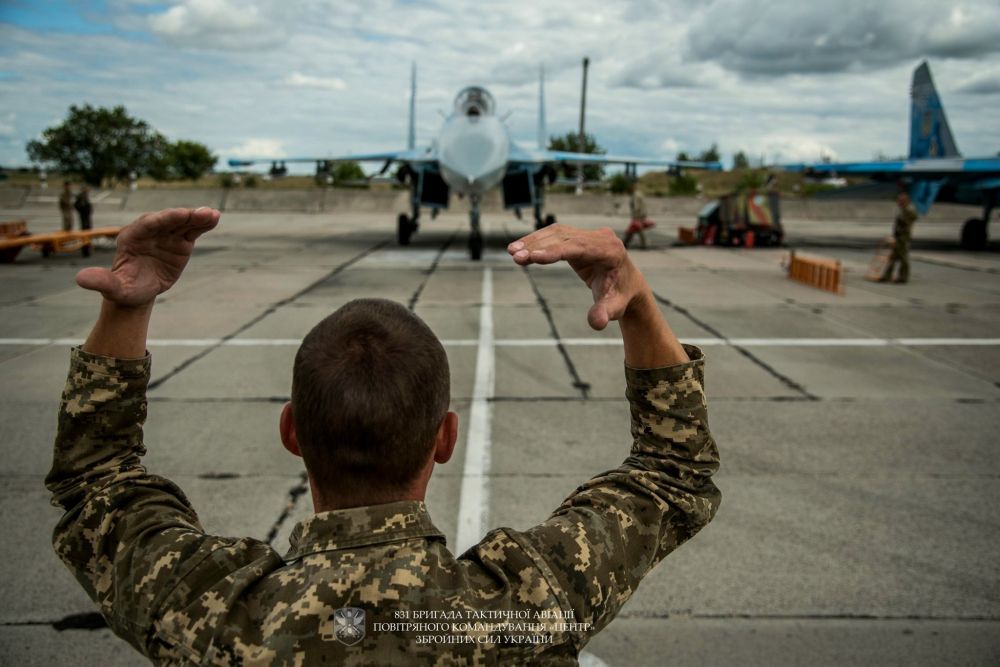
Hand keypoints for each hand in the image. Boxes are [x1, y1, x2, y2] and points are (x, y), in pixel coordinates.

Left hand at [76, 208, 219, 306]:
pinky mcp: (180, 241)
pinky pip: (192, 229)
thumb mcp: (113, 288)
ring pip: (182, 222)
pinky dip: (203, 224)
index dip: (164, 219)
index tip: (179, 215)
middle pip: (168, 220)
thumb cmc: (124, 289)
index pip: (148, 224)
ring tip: (214, 215)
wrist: (137, 291)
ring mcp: (166, 234)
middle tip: (201, 214)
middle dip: (184, 216)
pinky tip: (215, 218)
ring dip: (197, 217)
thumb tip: (80, 279)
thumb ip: (101, 281)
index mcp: (131, 237)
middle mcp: (150, 231)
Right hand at [508, 224, 648, 329]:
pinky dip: (538, 242)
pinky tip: (522, 249)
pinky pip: (556, 236)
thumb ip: (604, 313)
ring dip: (533, 241)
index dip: (554, 251)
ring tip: (512, 252)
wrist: (627, 286)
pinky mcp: (579, 237)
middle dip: (538, 246)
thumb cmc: (620, 297)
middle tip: (514, 255)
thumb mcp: (614, 308)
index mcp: (610, 250)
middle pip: (564, 238)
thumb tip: (596, 323)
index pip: (578, 248)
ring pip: (557, 233)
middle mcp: (601, 237)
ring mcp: (590, 235)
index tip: (533, 256)